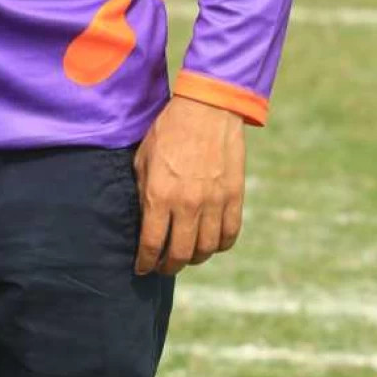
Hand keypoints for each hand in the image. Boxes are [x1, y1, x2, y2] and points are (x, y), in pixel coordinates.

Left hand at [133, 94, 244, 275]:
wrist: (207, 108)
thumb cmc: (169, 130)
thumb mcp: (143, 158)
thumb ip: (143, 190)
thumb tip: (142, 218)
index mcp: (159, 194)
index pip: (151, 244)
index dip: (145, 262)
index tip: (141, 268)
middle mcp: (187, 204)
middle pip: (179, 254)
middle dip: (167, 266)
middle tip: (162, 266)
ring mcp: (214, 203)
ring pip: (206, 249)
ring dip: (194, 258)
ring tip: (186, 255)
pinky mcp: (234, 197)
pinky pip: (229, 235)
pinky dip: (220, 245)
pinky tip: (210, 242)